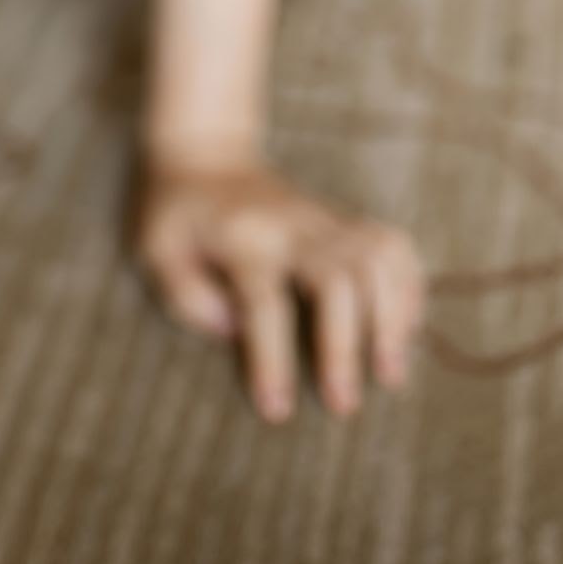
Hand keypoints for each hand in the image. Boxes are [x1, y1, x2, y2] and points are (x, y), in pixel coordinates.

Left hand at [132, 150, 425, 421]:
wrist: (205, 152)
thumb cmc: (175, 212)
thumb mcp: (155, 249)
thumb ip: (187, 295)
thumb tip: (236, 331)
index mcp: (242, 238)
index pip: (263, 303)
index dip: (271, 360)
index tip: (277, 411)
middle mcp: (292, 226)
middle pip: (337, 279)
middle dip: (345, 346)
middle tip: (345, 405)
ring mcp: (323, 218)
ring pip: (376, 258)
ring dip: (390, 317)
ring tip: (390, 373)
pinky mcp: (343, 218)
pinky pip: (392, 244)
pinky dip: (407, 285)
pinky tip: (405, 328)